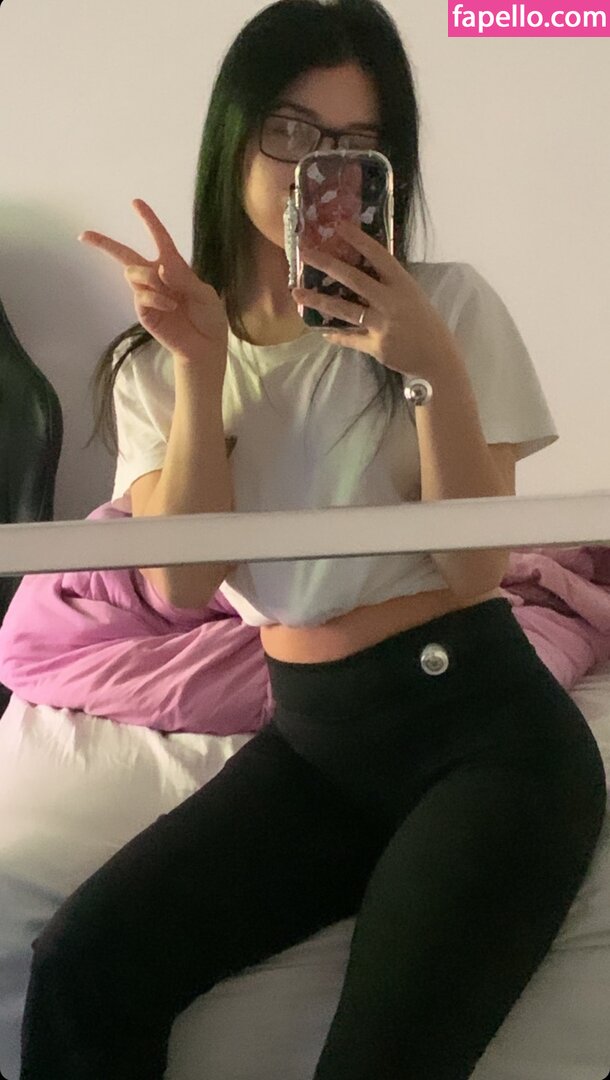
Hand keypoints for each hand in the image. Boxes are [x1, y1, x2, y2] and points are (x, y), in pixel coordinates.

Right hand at [78, 199, 228, 375]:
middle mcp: (157, 278)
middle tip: (84, 235)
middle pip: (126, 255)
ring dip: (150, 279)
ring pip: (134, 273)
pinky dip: (155, 298)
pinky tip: (169, 307)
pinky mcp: (144, 312)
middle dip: (104, 244)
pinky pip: (141, 296)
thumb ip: (184, 278)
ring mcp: (148, 295)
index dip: (149, 220)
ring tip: (170, 298)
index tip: (136, 202)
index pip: (159, 239)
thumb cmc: (209, 318)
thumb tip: (162, 266)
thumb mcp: (204, 294)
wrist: (205, 346)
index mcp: (174, 268)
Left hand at [292, 218, 458, 377]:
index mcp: (403, 285)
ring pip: (344, 309)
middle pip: (354, 279)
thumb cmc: (426, 325)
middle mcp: (391, 302)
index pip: (379, 256)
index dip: (359, 240)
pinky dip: (335, 334)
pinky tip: (321, 330)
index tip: (339, 225)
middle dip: (327, 264)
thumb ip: (390, 285)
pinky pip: (349, 338)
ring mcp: (382, 325)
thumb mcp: (413, 297)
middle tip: (305, 253)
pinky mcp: (375, 346)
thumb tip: (364, 269)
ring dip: (318, 300)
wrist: (437, 360)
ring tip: (297, 293)